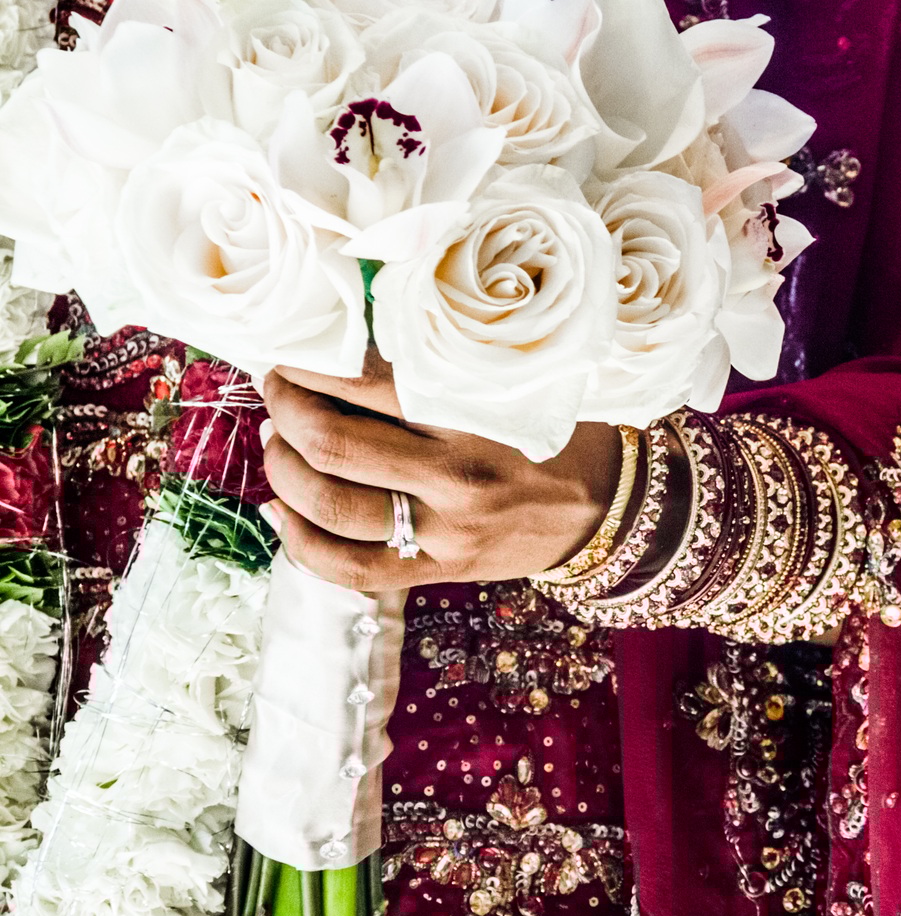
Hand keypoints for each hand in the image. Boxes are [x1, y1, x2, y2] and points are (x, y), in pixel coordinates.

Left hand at [257, 352, 623, 592]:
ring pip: (329, 503)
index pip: (368, 382)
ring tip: (279, 442)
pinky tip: (280, 511)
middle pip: (333, 443)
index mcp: (478, 417)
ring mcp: (445, 531)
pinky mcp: (437, 570)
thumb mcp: (517, 385)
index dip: (314, 364)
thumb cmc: (560, 434)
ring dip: (283, 467)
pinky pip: (346, 567)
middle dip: (286, 409)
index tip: (297, 351)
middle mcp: (458, 476)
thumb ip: (448, 368)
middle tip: (278, 389)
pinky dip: (298, 540)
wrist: (608, 509)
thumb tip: (351, 345)